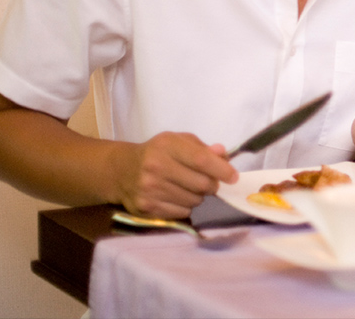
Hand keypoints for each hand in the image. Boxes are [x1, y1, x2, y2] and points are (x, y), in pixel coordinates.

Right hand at [113, 132, 237, 218]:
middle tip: (210, 182)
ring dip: (198, 196)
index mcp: (167, 146)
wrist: (121, 171)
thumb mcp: (178, 141)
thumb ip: (202, 148)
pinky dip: (185, 207)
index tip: (233, 177)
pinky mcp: (146, 208)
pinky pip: (182, 213)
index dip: (222, 170)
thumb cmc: (157, 153)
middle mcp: (156, 167)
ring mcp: (150, 189)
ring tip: (188, 187)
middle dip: (212, 185)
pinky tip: (176, 196)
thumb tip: (223, 155)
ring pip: (193, 201)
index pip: (201, 160)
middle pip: (201, 184)